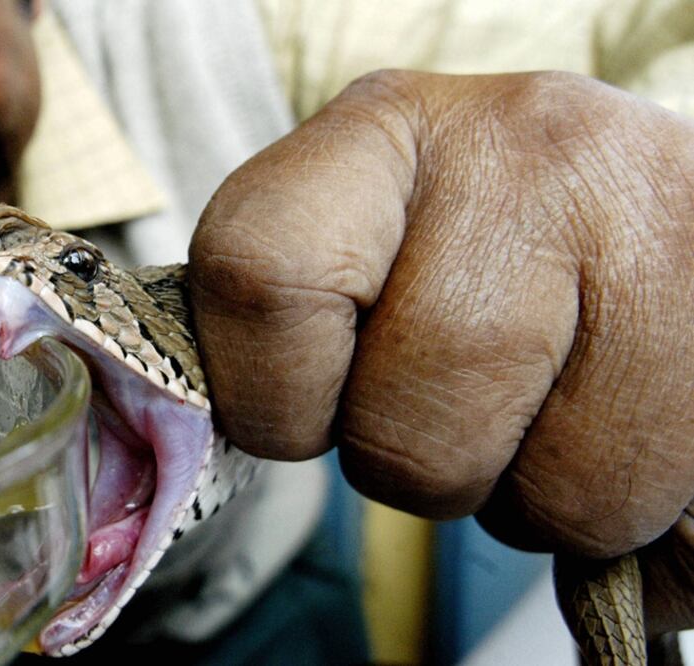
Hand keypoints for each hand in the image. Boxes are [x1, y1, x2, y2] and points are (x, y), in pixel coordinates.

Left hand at [189, 70, 693, 634]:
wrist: (626, 203)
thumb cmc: (464, 238)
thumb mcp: (356, 239)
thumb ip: (279, 319)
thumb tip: (183, 435)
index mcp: (380, 130)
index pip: (259, 278)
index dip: (274, 392)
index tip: (313, 398)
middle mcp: (524, 150)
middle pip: (406, 430)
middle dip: (417, 463)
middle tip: (454, 405)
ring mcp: (650, 226)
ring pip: (553, 495)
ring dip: (530, 492)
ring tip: (546, 406)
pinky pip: (644, 505)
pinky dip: (614, 505)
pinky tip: (610, 418)